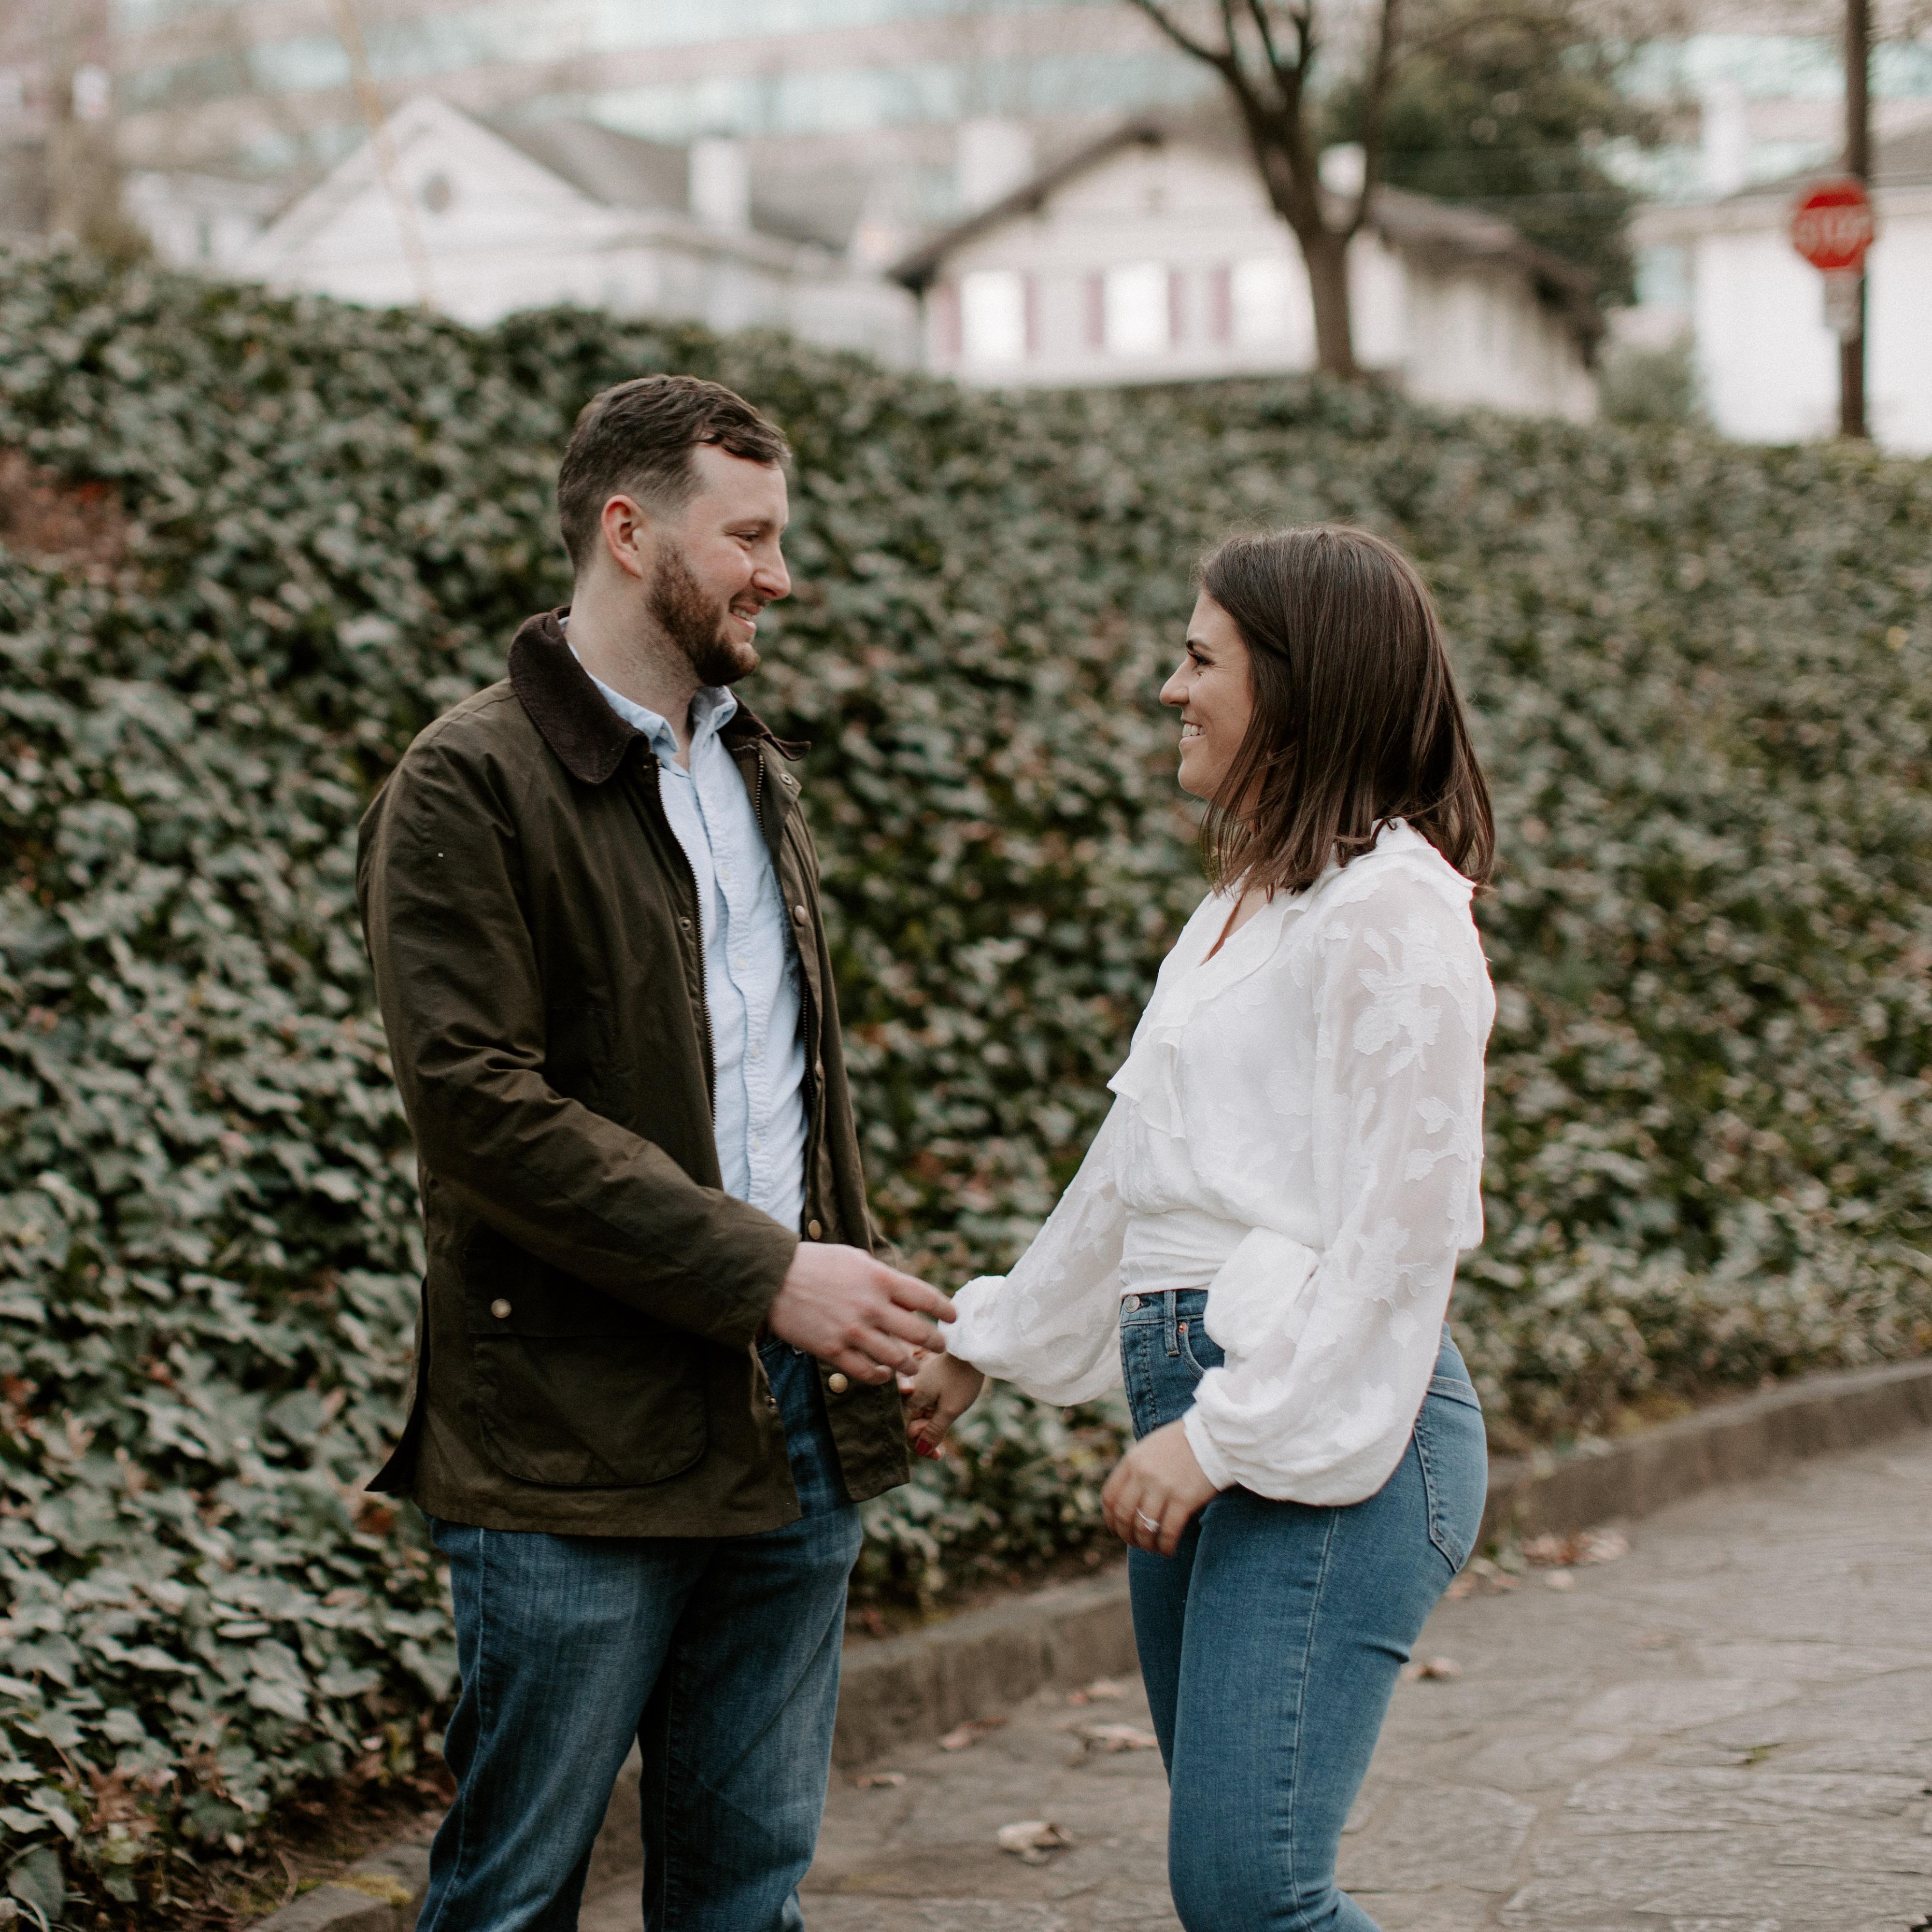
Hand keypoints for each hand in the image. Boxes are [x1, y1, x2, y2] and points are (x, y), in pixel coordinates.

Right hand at [765, 1242, 953, 1384]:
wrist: (773, 1278)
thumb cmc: (816, 1263)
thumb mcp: (855, 1259)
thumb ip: (883, 1278)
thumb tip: (908, 1300)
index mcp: (879, 1279)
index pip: (925, 1297)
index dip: (944, 1309)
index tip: (952, 1317)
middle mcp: (871, 1306)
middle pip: (918, 1333)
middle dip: (935, 1342)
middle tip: (940, 1346)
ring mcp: (853, 1331)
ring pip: (896, 1358)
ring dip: (909, 1365)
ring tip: (914, 1366)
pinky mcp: (833, 1350)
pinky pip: (866, 1372)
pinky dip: (880, 1377)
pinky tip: (884, 1375)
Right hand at [896, 1346, 984, 1455]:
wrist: (972, 1351)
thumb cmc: (962, 1379)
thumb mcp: (950, 1410)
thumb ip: (934, 1431)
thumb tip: (921, 1450)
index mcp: (911, 1399)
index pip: (906, 1432)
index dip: (921, 1446)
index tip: (938, 1454)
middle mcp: (910, 1394)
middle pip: (911, 1425)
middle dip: (927, 1438)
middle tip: (944, 1445)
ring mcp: (918, 1388)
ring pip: (919, 1416)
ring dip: (932, 1428)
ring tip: (947, 1428)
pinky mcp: (927, 1384)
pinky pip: (926, 1406)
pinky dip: (935, 1416)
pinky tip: (946, 1418)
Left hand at [1101, 1421, 1221, 1556]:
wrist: (1212, 1437)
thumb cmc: (1181, 1443)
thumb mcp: (1149, 1448)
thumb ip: (1135, 1470)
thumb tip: (1124, 1500)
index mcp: (1131, 1461)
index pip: (1109, 1498)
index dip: (1110, 1519)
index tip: (1117, 1530)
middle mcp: (1143, 1475)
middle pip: (1124, 1515)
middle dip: (1127, 1535)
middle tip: (1136, 1542)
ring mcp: (1163, 1488)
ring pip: (1144, 1527)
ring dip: (1146, 1543)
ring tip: (1153, 1547)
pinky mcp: (1184, 1499)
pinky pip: (1168, 1532)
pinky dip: (1165, 1546)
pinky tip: (1168, 1550)